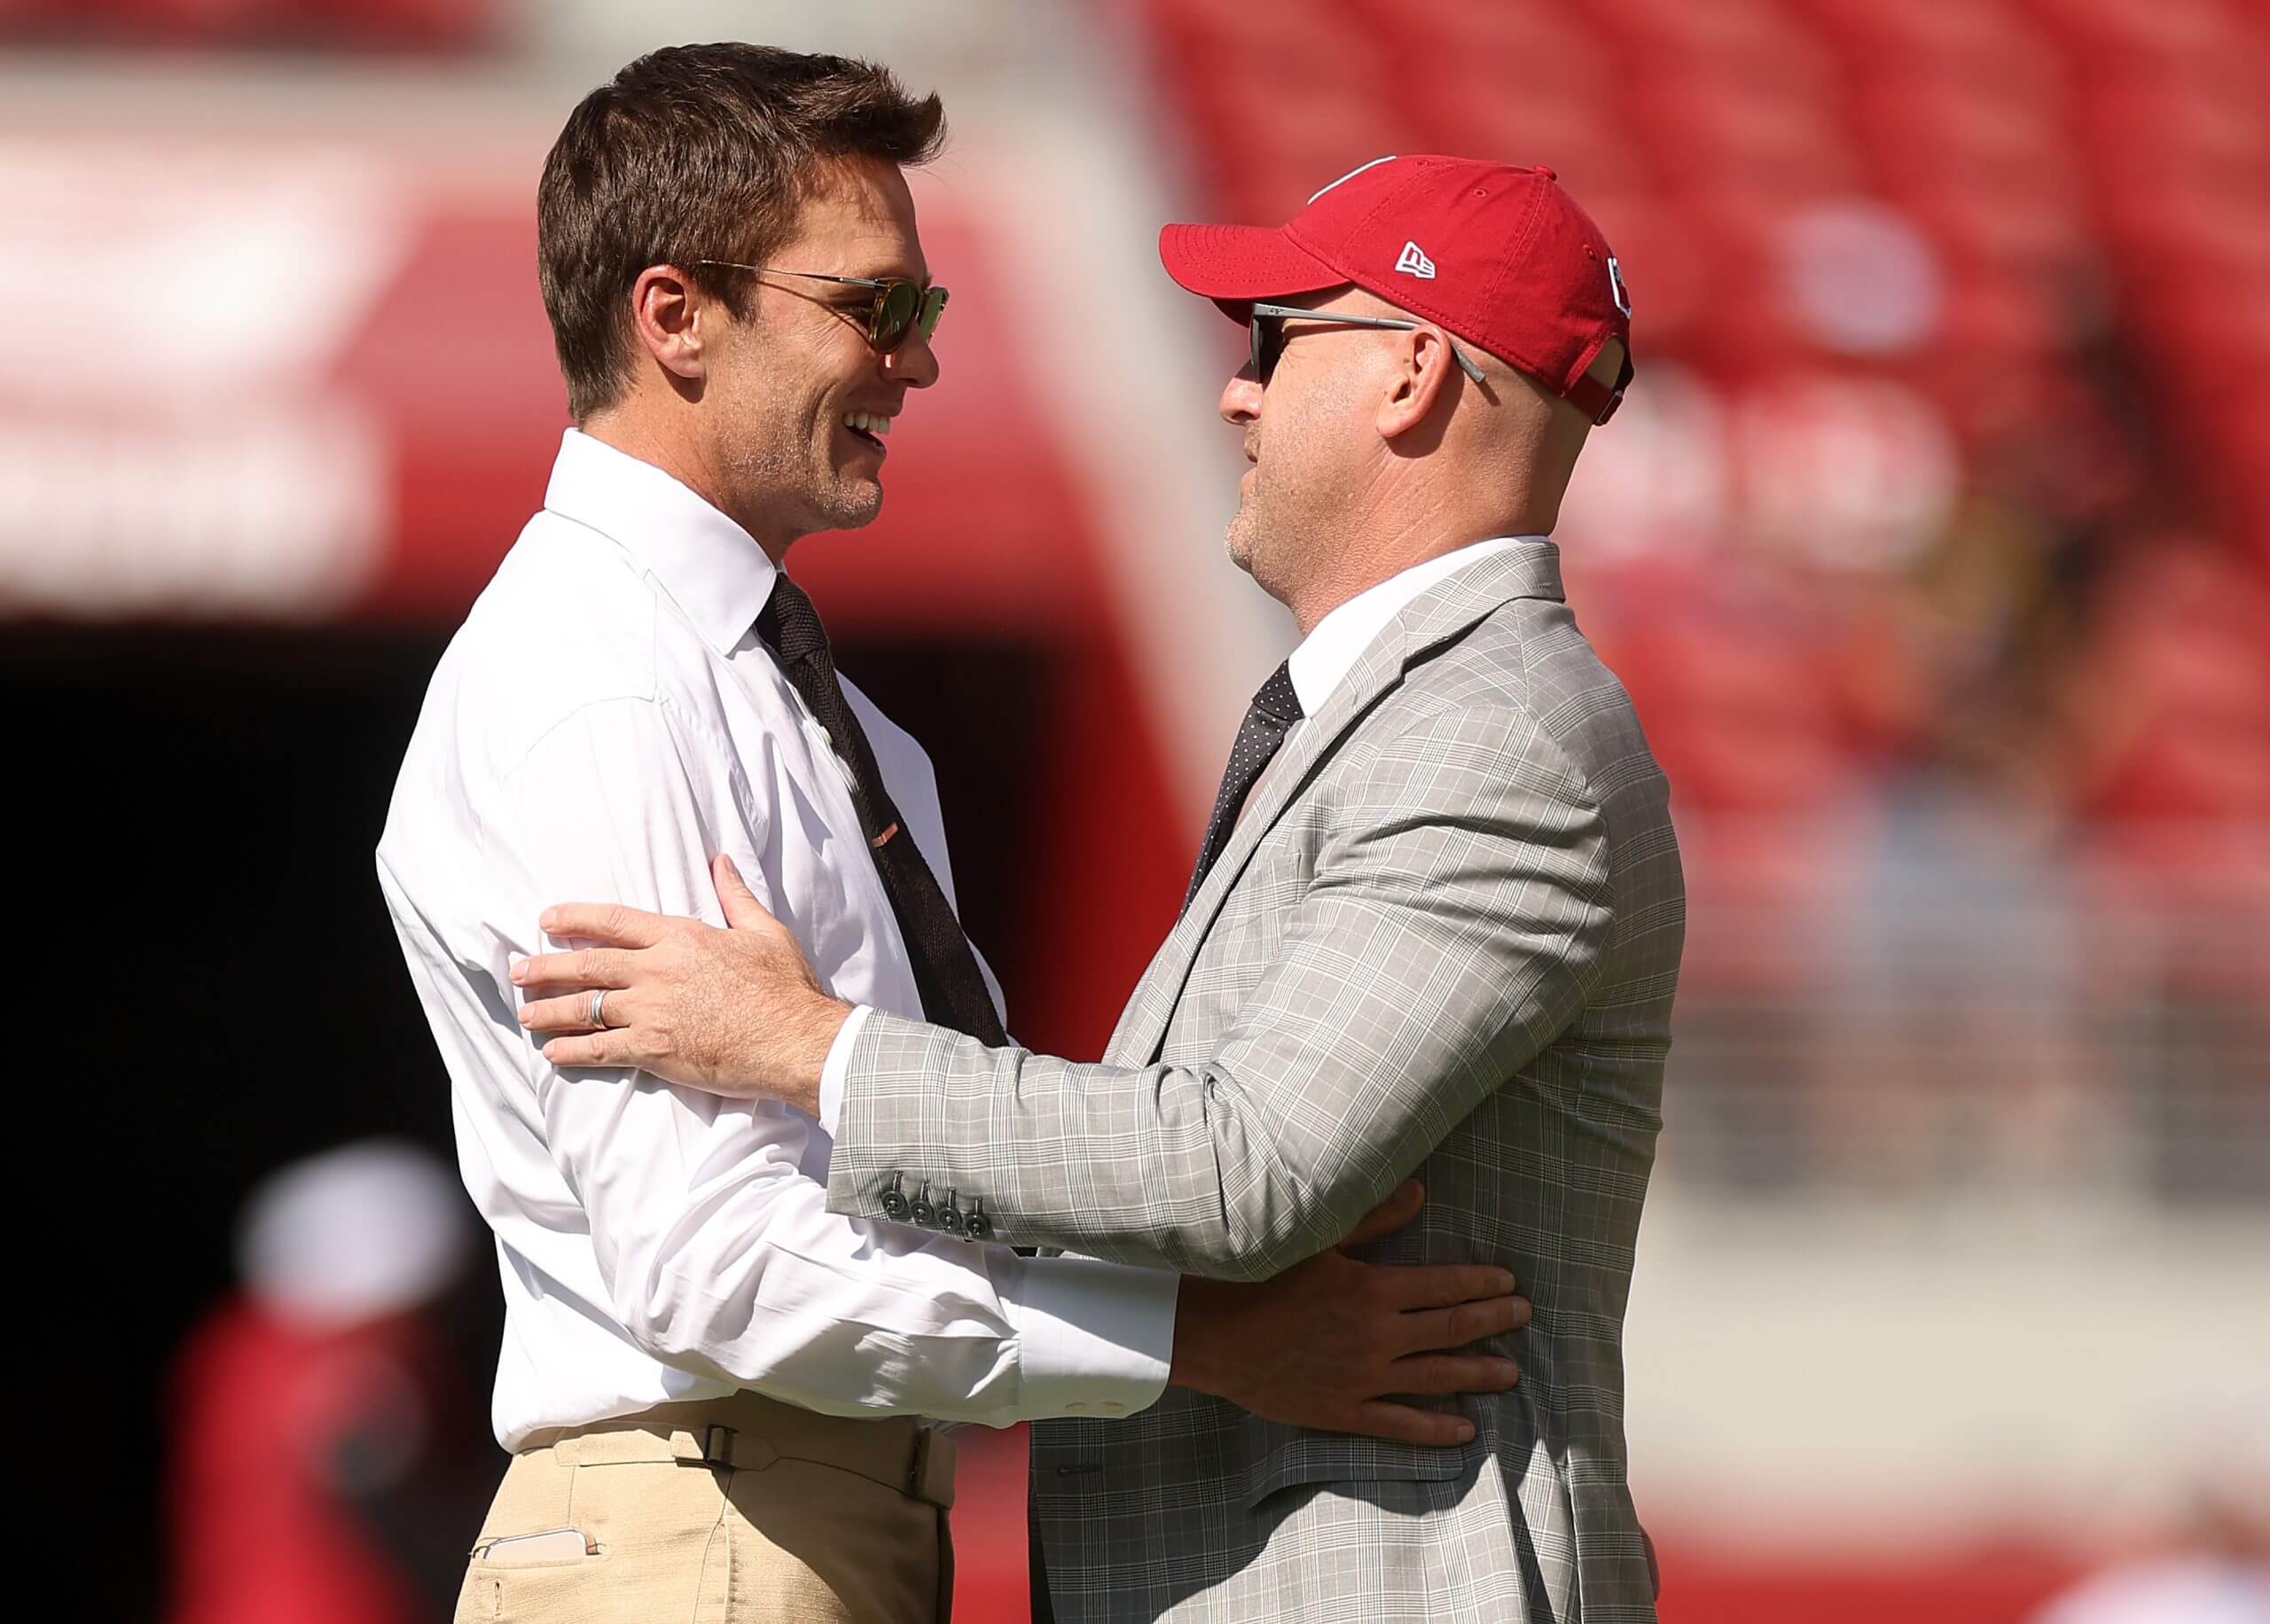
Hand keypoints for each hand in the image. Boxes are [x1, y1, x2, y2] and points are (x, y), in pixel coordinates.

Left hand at [512, 855, 848, 1111]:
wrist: (796, 1039)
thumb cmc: (786, 988)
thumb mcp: (765, 931)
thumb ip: (736, 896)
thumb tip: (721, 860)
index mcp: (681, 937)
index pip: (613, 922)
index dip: (574, 919)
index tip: (546, 920)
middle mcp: (657, 970)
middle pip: (587, 965)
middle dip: (546, 968)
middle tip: (518, 971)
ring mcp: (651, 1011)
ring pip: (585, 1008)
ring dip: (549, 1010)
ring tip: (526, 1013)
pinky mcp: (653, 1050)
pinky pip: (600, 1049)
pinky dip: (571, 1051)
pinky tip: (552, 1054)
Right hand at [1167, 1181, 1530, 1446]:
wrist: (1213, 1334)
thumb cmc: (1260, 1278)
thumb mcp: (1317, 1239)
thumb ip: (1372, 1217)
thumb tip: (1419, 1190)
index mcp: (1373, 1289)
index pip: (1444, 1286)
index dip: (1480, 1284)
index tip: (1508, 1282)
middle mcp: (1378, 1335)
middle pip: (1451, 1329)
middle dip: (1493, 1322)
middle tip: (1524, 1318)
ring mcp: (1364, 1377)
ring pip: (1437, 1376)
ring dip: (1478, 1374)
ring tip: (1511, 1374)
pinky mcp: (1344, 1410)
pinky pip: (1400, 1424)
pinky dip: (1436, 1428)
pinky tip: (1465, 1429)